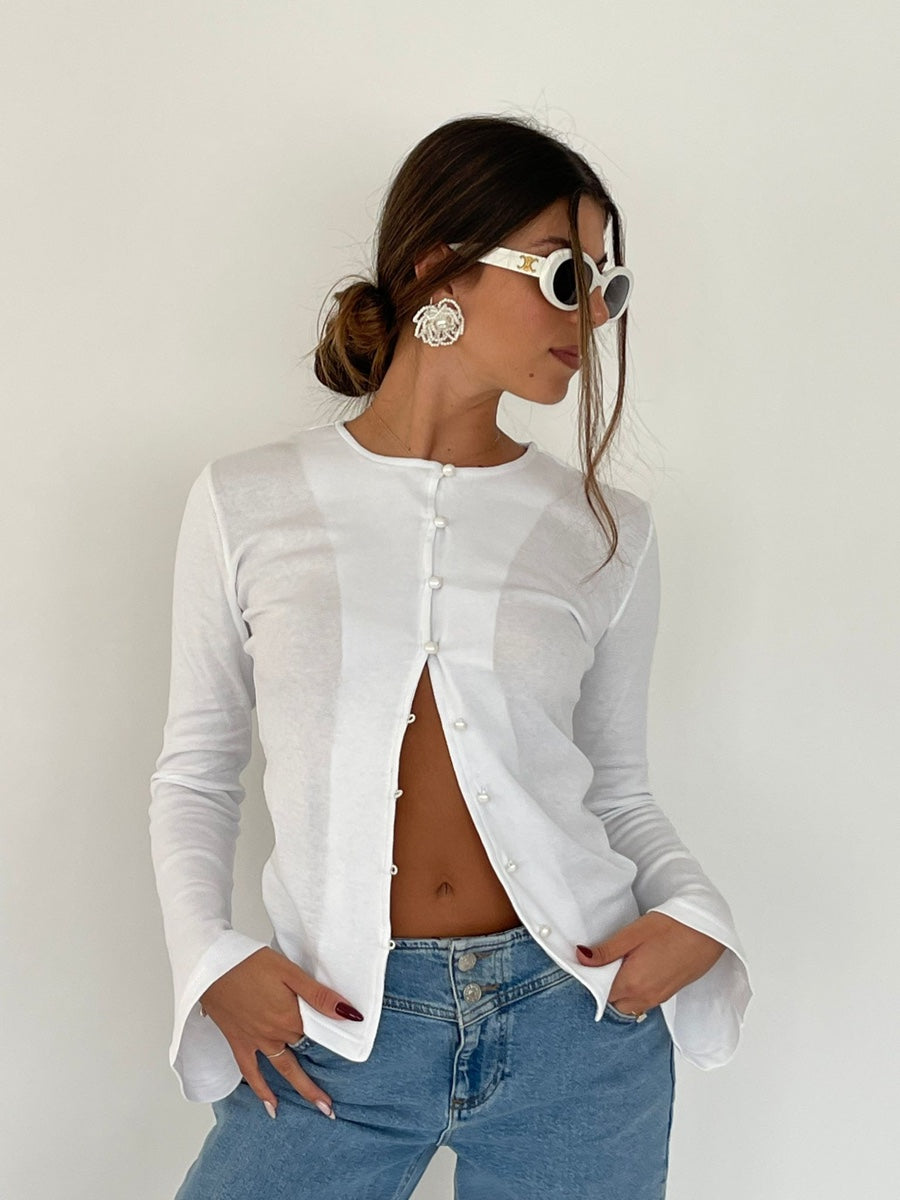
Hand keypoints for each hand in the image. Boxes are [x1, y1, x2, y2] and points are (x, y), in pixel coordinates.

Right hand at [199, 947, 362, 1118]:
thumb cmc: (250, 963)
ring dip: (302, 1089)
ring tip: (320, 1109)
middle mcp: (276, 1034)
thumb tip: (350, 1014)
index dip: (333, 1042)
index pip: (319, 1035)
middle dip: (321, 1078)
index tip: (353, 1058)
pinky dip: (261, 1090)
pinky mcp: (238, 1042)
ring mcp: (256, 1041)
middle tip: (335, 1105)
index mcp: (291, 1017)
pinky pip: (251, 1072)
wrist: (211, 966)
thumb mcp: (290, 972)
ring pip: (284, 1069)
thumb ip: (319, 996)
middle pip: (305, 1055)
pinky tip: (271, 1106)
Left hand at [576, 912, 725, 1015]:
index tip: (589, 967)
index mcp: (631, 983)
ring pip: (629, 1005)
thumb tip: (580, 958)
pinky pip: (643, 1002)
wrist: (708, 931)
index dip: (591, 982)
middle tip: (604, 964)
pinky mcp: (668, 994)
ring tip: (620, 965)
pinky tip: (637, 970)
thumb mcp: (634, 933)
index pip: (599, 995)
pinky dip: (634, 992)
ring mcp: (658, 998)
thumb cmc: (672, 927)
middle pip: (613, 1004)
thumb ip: (606, 950)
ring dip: (620, 992)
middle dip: (604, 989)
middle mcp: (644, 997)